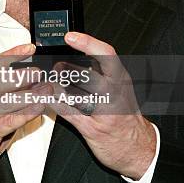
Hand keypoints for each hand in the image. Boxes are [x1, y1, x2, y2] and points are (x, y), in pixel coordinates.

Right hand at [0, 43, 51, 182]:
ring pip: (8, 100)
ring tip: (47, 89)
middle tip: (41, 71)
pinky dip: (26, 112)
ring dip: (31, 94)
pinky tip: (39, 107)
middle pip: (2, 80)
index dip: (13, 53)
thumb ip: (12, 93)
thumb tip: (37, 79)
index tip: (30, 48)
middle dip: (24, 75)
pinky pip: (10, 119)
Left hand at [48, 32, 155, 179]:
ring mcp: (104, 113)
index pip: (107, 55)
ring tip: (49, 82)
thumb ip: (101, 69)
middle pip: (87, 75)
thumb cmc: (124, 112)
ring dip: (57, 86)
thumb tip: (78, 51)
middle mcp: (114, 94)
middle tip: (56, 67)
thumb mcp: (118, 85)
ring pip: (75, 94)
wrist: (137, 146)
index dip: (87, 43)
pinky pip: (68, 113)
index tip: (70, 36)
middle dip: (67, 70)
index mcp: (120, 79)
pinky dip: (54, 103)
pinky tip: (46, 97)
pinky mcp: (92, 129)